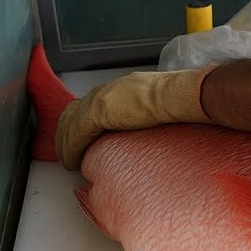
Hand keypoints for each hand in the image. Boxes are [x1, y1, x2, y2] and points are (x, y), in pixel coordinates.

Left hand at [56, 67, 213, 170]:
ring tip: (70, 162)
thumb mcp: (162, 107)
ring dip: (66, 144)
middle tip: (69, 153)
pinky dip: (71, 149)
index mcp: (123, 88)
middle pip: (74, 112)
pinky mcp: (99, 112)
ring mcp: (102, 99)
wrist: (184, 94)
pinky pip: (76, 134)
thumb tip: (155, 130)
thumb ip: (150, 115)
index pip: (92, 104)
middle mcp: (108, 90)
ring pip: (70, 123)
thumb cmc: (183, 101)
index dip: (82, 122)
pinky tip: (73, 161)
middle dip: (66, 133)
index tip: (82, 139)